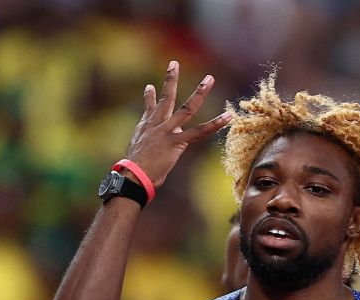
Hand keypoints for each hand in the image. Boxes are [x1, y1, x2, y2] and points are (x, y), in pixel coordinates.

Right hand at [122, 60, 231, 189]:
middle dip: (170, 79)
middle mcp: (157, 124)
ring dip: (199, 93)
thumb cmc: (132, 172)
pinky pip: (200, 132)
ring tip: (209, 79)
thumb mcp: (135, 155)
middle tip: (174, 63)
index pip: (149, 108)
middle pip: (166, 98)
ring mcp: (168, 131)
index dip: (149, 96)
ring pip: (186, 108)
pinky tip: (227, 117)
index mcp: (146, 128)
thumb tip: (139, 154)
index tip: (150, 87)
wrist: (132, 176)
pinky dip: (215, 124)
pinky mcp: (177, 142)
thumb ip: (142, 148)